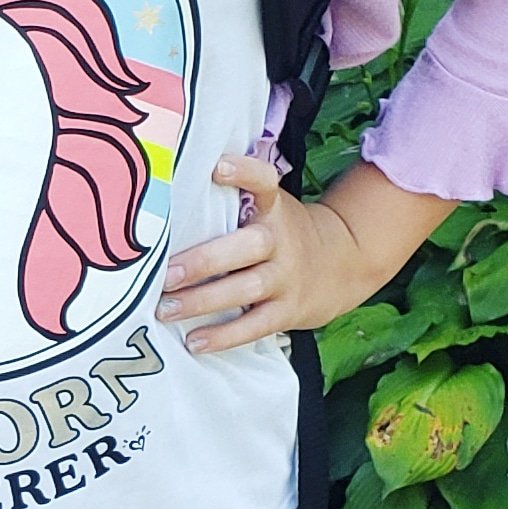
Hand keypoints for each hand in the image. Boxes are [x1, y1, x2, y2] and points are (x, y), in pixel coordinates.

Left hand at [156, 155, 363, 354]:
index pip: (264, 181)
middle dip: (204, 261)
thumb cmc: (280, 231)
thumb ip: (232, 200)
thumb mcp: (268, 207)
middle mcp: (280, 240)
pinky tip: (193, 341)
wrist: (343, 264)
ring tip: (165, 309)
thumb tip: (166, 190)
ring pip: (246, 289)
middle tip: (164, 274)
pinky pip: (255, 326)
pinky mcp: (287, 311)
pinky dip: (224, 336)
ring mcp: (286, 277)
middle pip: (247, 247)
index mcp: (273, 207)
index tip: (216, 167)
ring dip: (203, 301)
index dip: (244, 172)